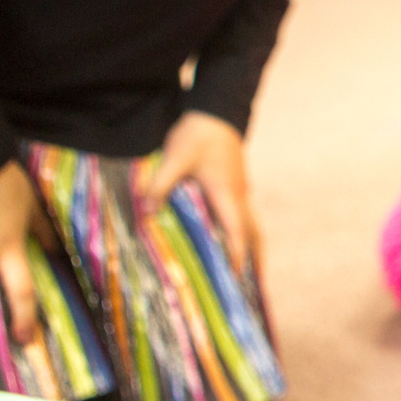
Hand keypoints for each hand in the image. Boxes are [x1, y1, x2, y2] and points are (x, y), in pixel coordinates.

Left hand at [147, 112, 258, 278]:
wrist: (216, 112)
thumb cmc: (197, 136)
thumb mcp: (175, 158)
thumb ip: (160, 185)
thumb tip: (145, 213)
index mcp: (228, 195)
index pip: (237, 232)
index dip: (237, 257)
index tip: (236, 280)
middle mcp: (239, 197)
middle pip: (254, 235)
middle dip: (254, 261)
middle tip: (253, 287)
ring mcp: (240, 192)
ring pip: (251, 227)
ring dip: (251, 249)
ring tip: (248, 272)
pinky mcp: (235, 187)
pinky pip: (243, 217)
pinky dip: (242, 235)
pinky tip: (229, 241)